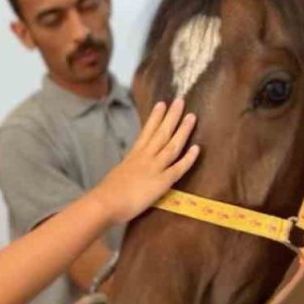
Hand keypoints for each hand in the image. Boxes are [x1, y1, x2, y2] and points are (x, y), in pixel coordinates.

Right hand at [91, 99, 198, 223]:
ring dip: (183, 130)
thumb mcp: (118, 174)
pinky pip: (178, 168)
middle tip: (180, 101)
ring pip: (172, 145)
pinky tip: (197, 148)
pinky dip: (189, 158)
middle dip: (171, 116)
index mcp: (133, 155)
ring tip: (192, 116)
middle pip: (161, 133)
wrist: (106, 202)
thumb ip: (127, 169)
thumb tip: (130, 171)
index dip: (155, 117)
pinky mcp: (162, 182)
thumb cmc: (107, 193)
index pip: (146, 132)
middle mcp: (145, 157)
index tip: (161, 104)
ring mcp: (154, 168)